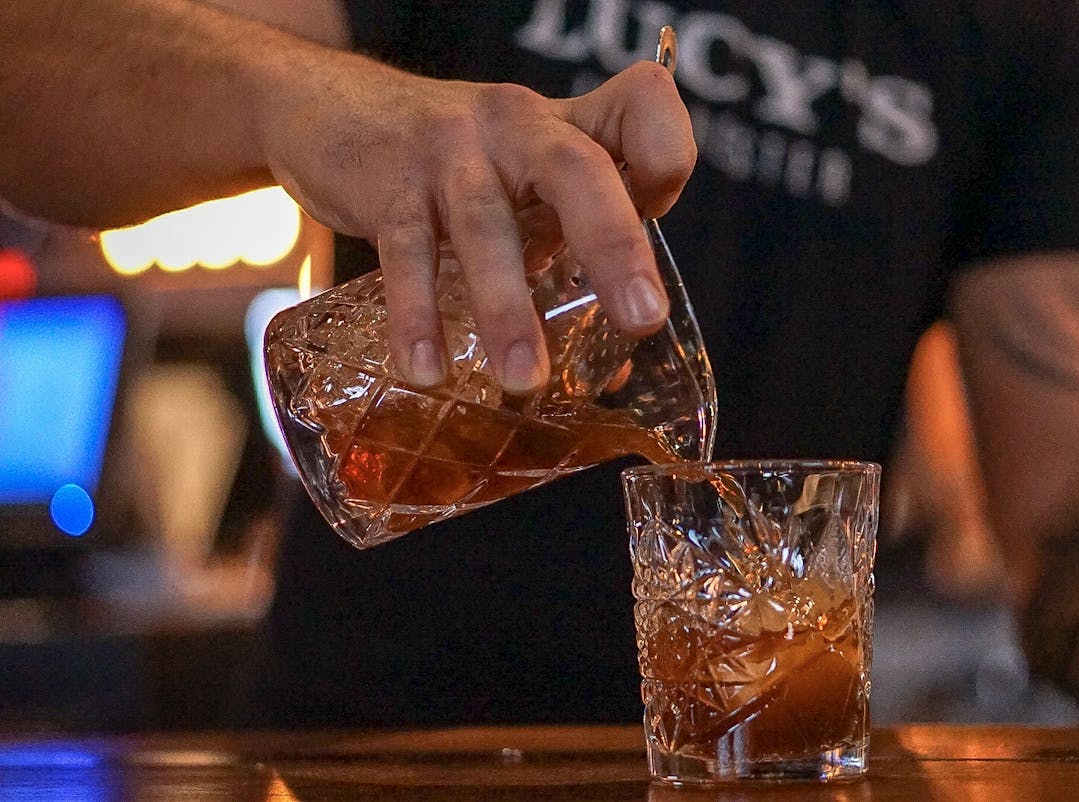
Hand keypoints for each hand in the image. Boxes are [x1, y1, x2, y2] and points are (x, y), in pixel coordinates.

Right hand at [256, 51, 695, 393]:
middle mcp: (516, 127)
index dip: (663, 155)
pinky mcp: (387, 185)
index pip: (639, 105)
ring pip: (486, 226)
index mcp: (563, 125)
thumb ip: (569, 252)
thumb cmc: (456, 162)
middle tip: (642, 320)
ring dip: (507, 308)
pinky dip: (417, 316)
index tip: (659, 206)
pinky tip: (428, 370)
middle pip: (578, 170)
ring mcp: (448, 153)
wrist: (331, 106)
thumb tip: (613, 370)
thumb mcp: (522, 174)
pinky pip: (405, 255)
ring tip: (525, 380)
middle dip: (615, 244)